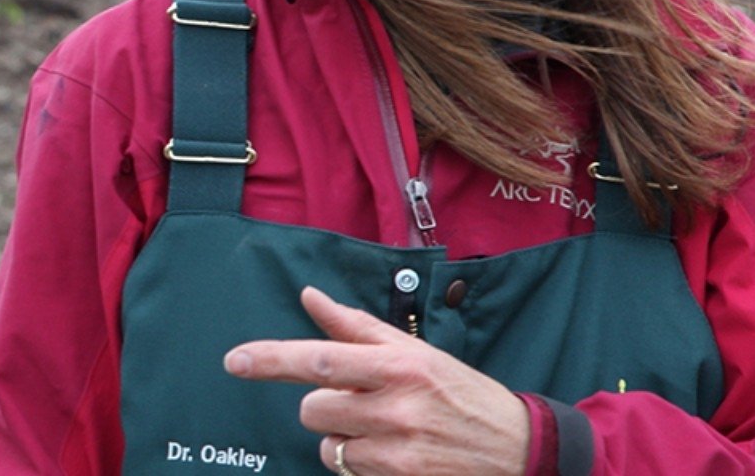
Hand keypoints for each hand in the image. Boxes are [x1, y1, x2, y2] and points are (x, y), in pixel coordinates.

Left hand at [223, 286, 528, 474]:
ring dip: (345, 439)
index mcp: (398, 364)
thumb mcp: (414, 352)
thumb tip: (310, 296)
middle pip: (314, 408)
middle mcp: (398, 405)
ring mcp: (400, 449)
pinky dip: (362, 464)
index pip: (320, 359)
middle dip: (327, 407)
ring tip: (386, 432)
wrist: (520, 449)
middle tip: (364, 404)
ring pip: (329, 445)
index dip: (271, 360)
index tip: (235, 361)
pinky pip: (350, 471)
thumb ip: (355, 327)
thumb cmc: (460, 393)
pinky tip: (396, 455)